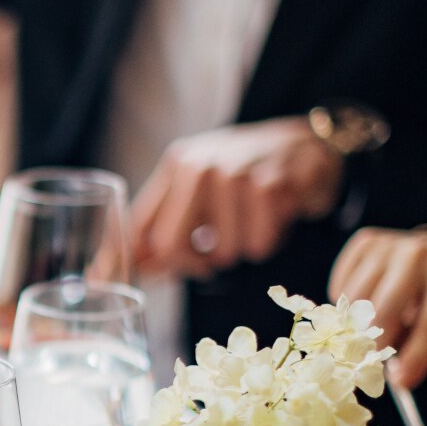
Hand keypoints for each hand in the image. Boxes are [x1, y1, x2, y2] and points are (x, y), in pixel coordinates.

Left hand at [129, 117, 344, 276]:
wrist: (314, 142)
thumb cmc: (250, 174)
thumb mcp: (203, 188)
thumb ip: (165, 225)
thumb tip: (126, 269)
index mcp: (178, 165)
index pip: (139, 226)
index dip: (126, 261)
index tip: (112, 282)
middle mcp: (200, 166)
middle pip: (171, 247)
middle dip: (193, 264)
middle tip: (212, 255)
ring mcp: (235, 174)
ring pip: (222, 253)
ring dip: (241, 248)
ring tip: (254, 219)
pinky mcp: (271, 186)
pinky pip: (258, 246)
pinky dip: (269, 240)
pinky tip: (276, 214)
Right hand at [330, 226, 426, 386]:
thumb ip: (423, 348)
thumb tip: (398, 379)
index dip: (416, 356)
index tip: (402, 383)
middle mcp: (420, 250)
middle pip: (385, 307)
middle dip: (377, 341)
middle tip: (375, 358)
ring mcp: (389, 242)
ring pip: (356, 298)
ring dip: (360, 322)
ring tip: (374, 327)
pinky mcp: (365, 241)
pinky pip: (343, 285)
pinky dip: (349, 303)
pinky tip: (366, 304)